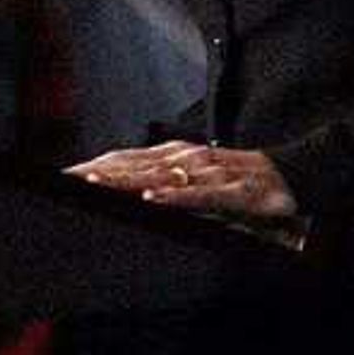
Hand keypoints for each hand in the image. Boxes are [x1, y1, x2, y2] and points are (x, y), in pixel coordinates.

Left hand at [69, 139, 298, 225]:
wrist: (292, 177)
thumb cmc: (239, 181)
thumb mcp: (195, 183)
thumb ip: (162, 185)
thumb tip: (127, 194)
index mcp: (174, 156)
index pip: (124, 158)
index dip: (93, 165)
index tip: (61, 175)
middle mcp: (186, 158)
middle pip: (133, 164)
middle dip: (98, 171)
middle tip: (64, 179)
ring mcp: (209, 172)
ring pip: (160, 176)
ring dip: (126, 179)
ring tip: (94, 184)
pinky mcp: (233, 190)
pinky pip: (199, 194)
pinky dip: (174, 196)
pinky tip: (151, 199)